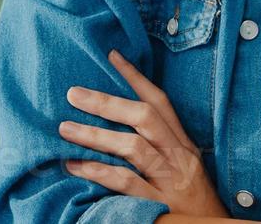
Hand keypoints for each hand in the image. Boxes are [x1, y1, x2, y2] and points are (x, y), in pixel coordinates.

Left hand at [60, 49, 227, 217]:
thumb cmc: (194, 203)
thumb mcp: (185, 168)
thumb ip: (160, 147)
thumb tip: (123, 125)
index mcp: (183, 144)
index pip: (160, 102)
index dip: (136, 78)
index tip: (112, 56)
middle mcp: (179, 157)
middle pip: (146, 118)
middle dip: (108, 103)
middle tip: (74, 93)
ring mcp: (170, 180)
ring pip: (134, 147)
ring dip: (97, 135)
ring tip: (65, 129)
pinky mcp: (161, 204)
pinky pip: (127, 183)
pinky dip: (99, 172)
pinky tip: (75, 166)